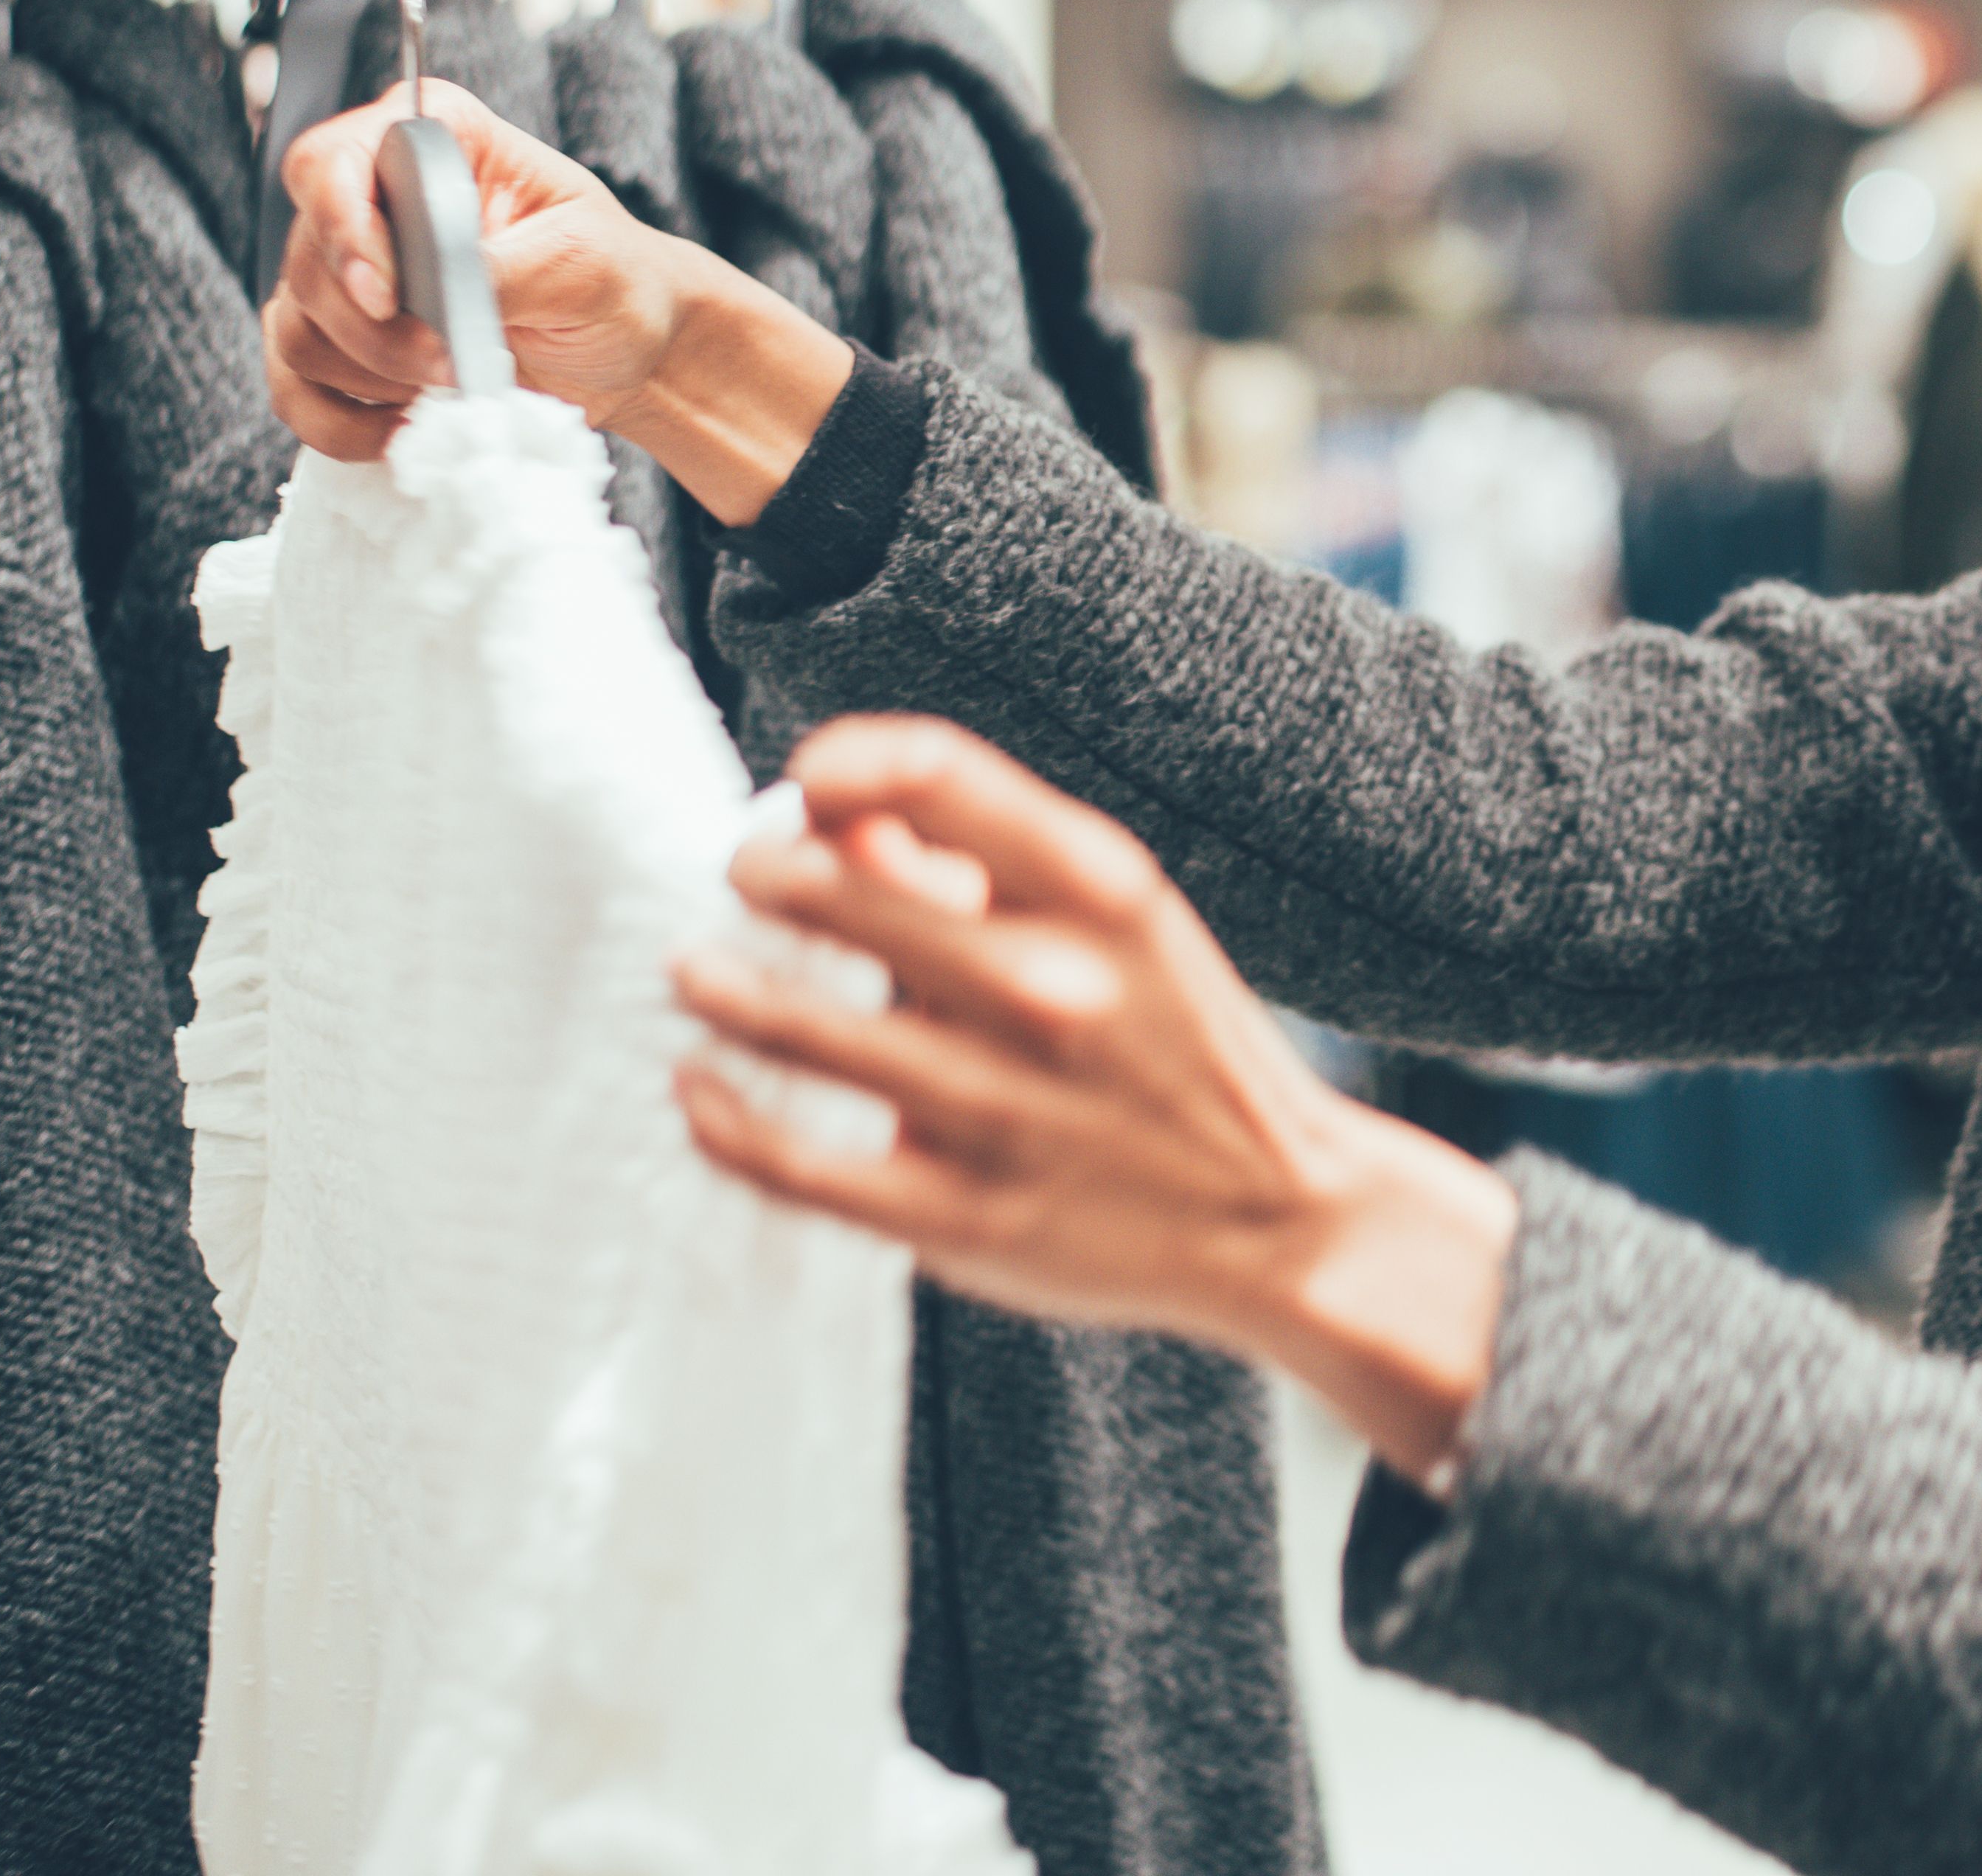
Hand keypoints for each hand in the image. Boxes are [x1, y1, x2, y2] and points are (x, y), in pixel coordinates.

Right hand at [262, 81, 847, 522]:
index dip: (344, 228)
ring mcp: (348, 275)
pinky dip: (343, 423)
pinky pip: (295, 390)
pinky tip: (406, 428)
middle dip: (378, 329)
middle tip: (453, 361)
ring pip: (298, 327)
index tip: (387, 294)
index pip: (333, 161)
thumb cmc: (615, 282)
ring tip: (455, 385)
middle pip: (308, 258)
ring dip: (371, 375)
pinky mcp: (342, 345)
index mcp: (435, 142)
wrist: (628, 351)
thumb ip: (502, 269)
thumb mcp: (583, 261)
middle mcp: (375, 198)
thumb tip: (433, 298)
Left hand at [668, 716, 1516, 1489]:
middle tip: (747, 879)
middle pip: (837, 887)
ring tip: (696, 972)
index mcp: (1105, 893)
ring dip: (718, 984)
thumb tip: (833, 817)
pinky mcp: (966, 1218)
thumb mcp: (1120, 925)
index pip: (935, 771)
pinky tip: (700, 1088)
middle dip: (762, 872)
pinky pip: (797, 1161)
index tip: (807, 783)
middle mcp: (1055, 988)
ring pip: (798, 1024)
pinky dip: (723, 1116)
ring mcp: (1006, 1108)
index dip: (839, 762)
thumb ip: (987, 862)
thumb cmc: (1180, 1047)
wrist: (1285, 1219)